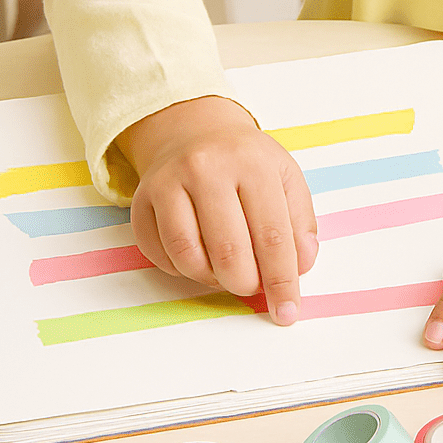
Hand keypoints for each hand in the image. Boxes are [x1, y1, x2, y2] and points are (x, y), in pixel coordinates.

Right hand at [116, 96, 317, 324]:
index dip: (281, 281)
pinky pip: (160, 254)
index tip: (287, 311)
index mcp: (252, 163)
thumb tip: (300, 268)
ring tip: (227, 270)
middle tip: (252, 286)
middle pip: (228, 251)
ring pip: (188, 257)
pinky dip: (182, 269)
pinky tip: (200, 256)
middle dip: (246, 284)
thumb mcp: (286, 179)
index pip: (272, 236)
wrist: (196, 130)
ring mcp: (168, 182)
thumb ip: (301, 224)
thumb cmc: (247, 164)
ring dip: (212, 279)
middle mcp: (206, 168)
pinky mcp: (141, 200)